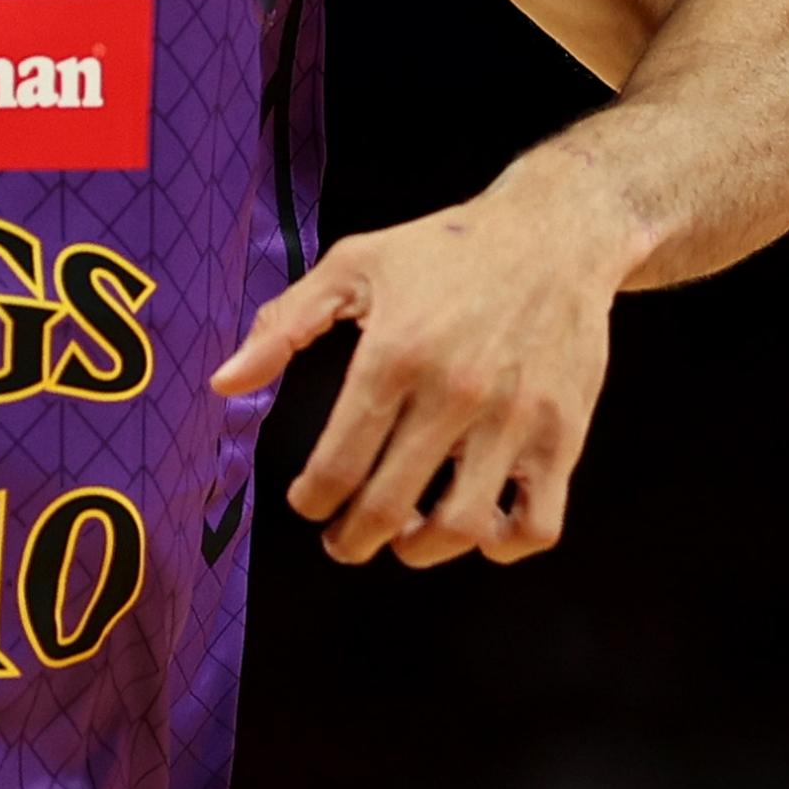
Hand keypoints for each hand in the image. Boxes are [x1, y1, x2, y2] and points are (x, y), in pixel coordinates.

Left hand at [208, 184, 621, 567]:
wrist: (552, 237)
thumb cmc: (441, 251)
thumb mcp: (351, 266)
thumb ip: (283, 325)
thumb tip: (223, 384)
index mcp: (393, 355)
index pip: (339, 462)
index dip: (313, 499)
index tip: (307, 502)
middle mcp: (454, 395)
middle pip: (391, 505)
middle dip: (353, 538)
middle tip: (343, 541)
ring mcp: (514, 421)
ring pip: (463, 527)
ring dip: (423, 551)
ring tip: (404, 537)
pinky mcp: (564, 436)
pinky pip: (539, 524)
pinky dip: (505, 547)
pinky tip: (478, 530)